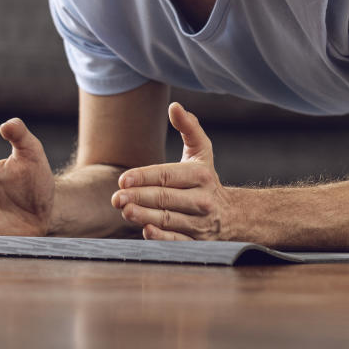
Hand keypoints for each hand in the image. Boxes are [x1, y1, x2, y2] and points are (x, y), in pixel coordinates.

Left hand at [112, 103, 231, 240]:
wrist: (232, 215)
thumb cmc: (207, 180)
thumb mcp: (202, 152)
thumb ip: (189, 128)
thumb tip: (174, 106)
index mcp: (201, 176)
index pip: (168, 175)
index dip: (144, 177)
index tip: (123, 179)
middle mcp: (202, 200)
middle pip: (165, 198)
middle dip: (139, 197)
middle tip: (116, 198)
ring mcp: (200, 223)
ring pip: (168, 219)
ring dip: (144, 216)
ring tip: (125, 211)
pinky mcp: (196, 241)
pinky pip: (177, 240)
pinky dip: (161, 236)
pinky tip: (145, 230)